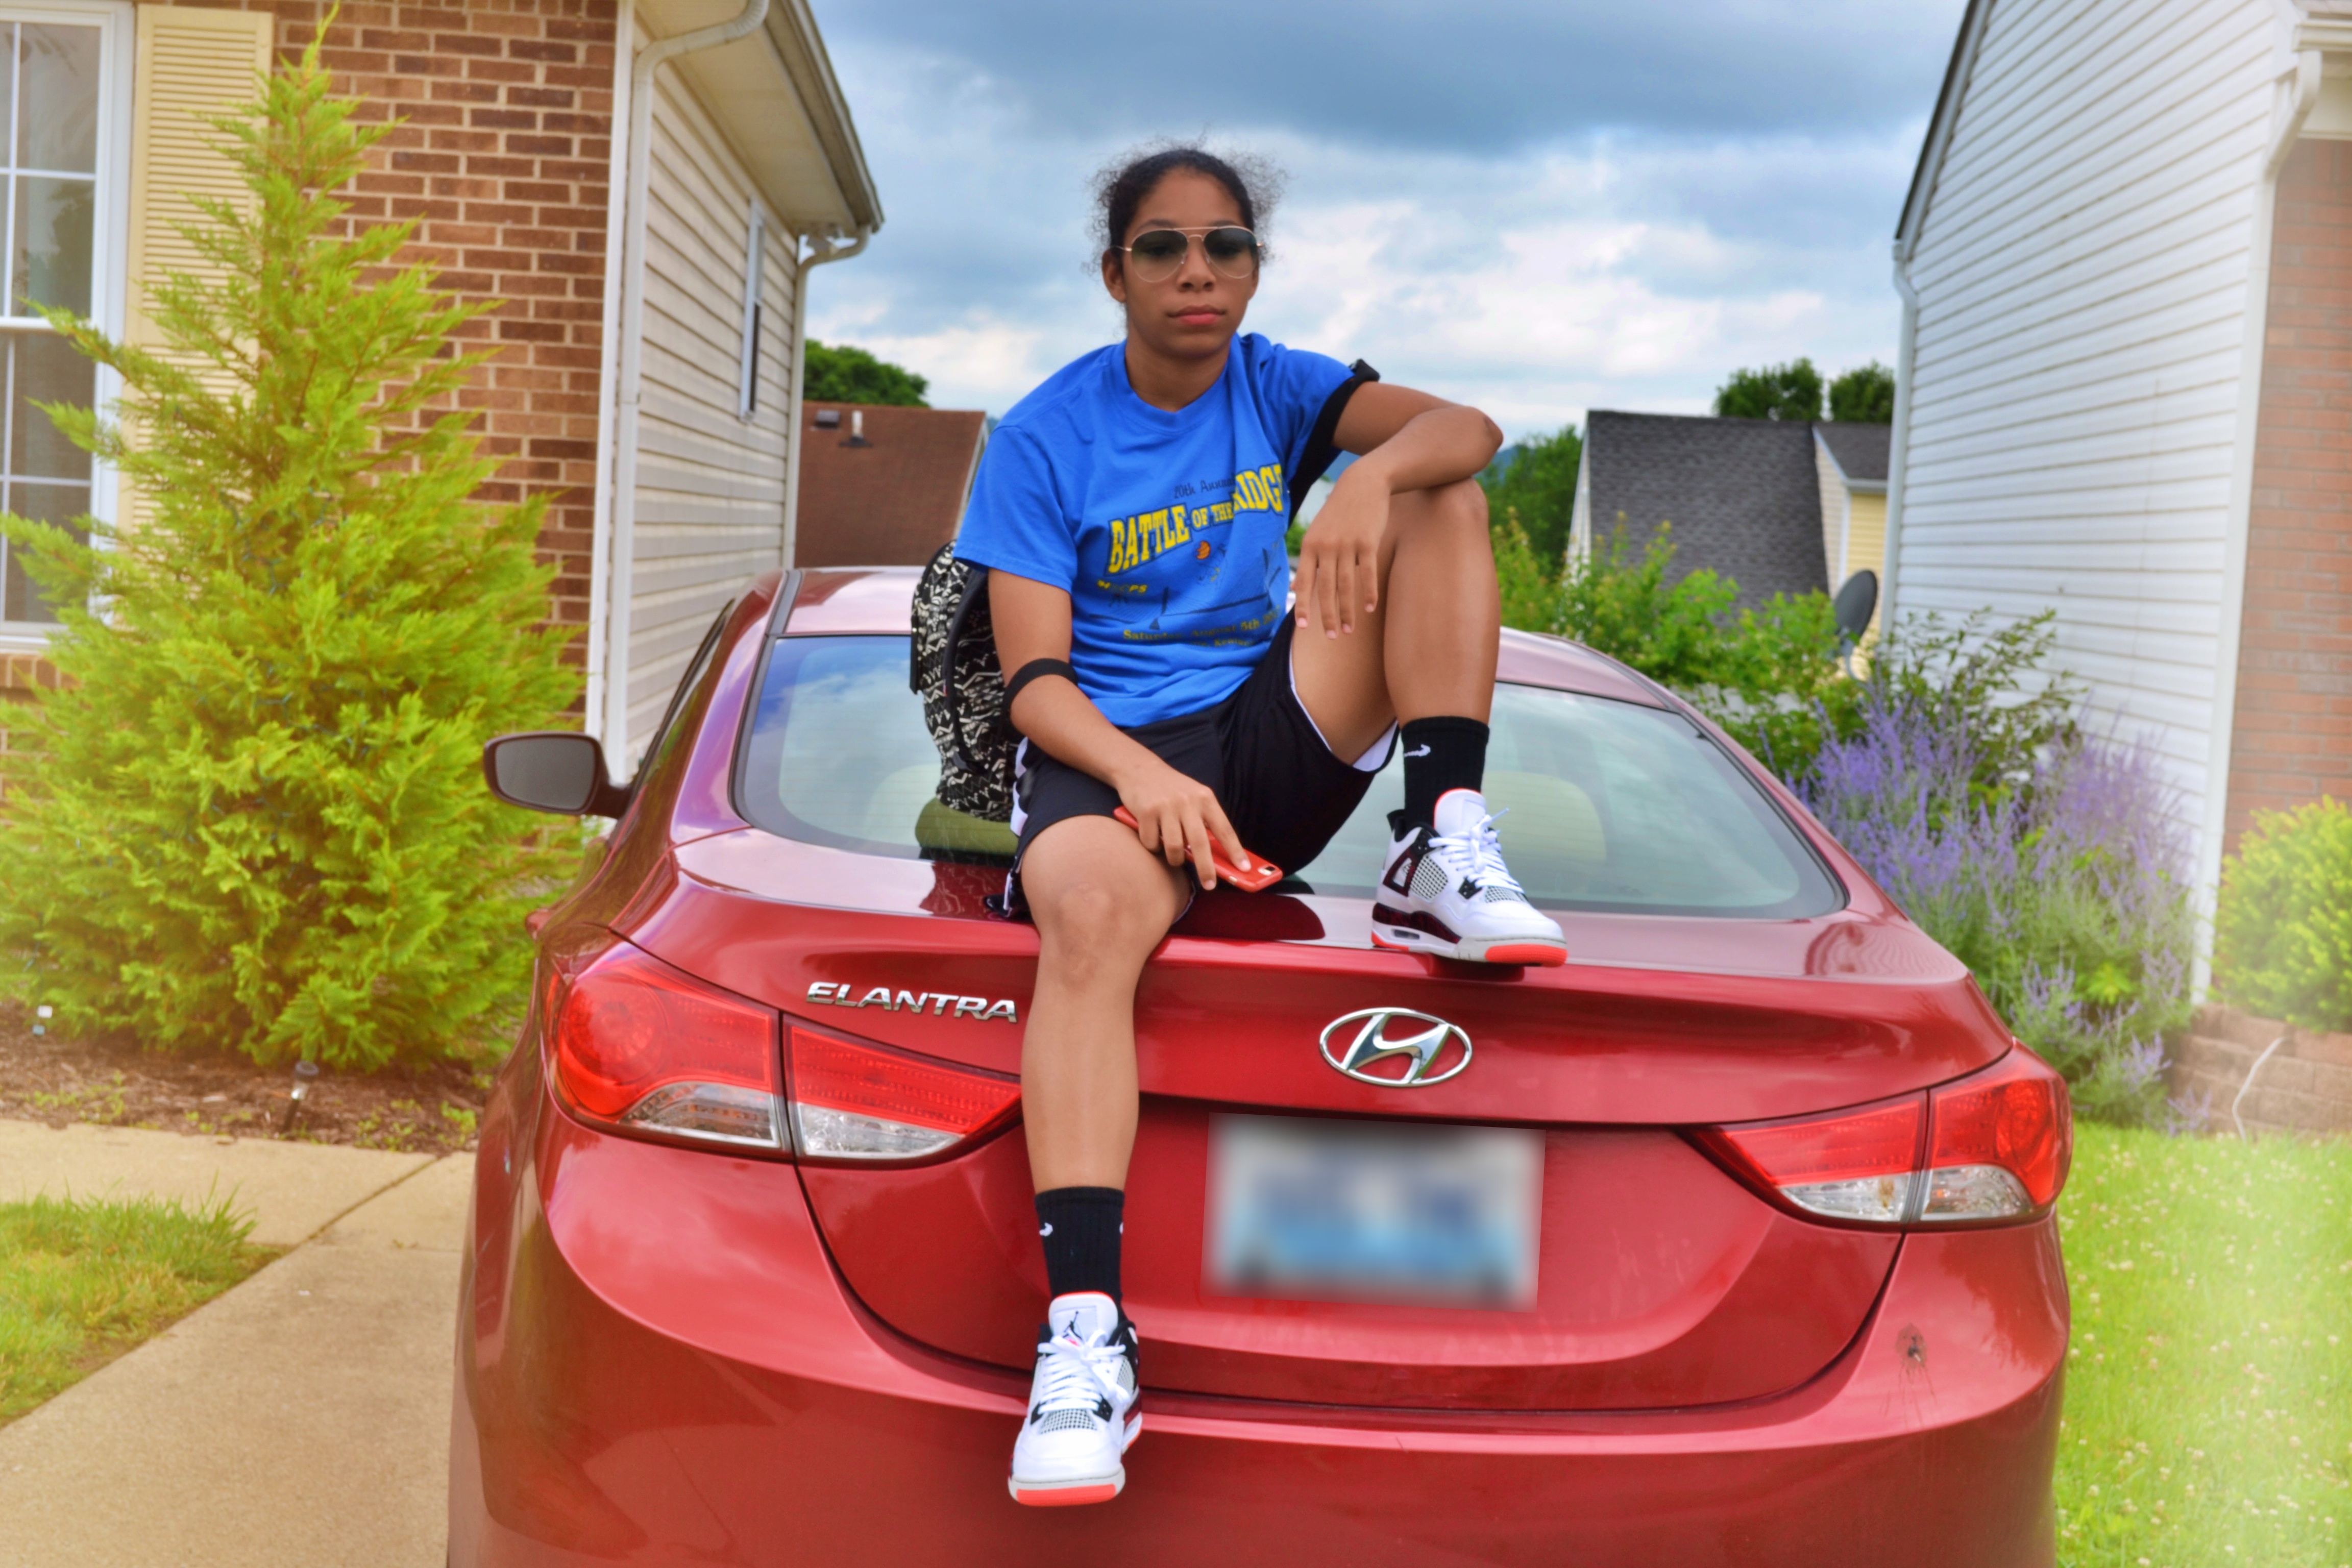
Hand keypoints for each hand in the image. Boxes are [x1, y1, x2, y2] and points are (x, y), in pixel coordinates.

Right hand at [1115, 758, 1249, 889]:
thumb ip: (1204, 820)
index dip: (1235, 851)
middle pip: (1200, 843)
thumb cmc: (1171, 788)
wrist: (1140, 768)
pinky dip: (1152, 847)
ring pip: (1174, 847)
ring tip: (1173, 856)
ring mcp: (1166, 806)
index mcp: (1205, 799)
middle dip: (1206, 868)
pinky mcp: (1146, 811)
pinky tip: (1152, 838)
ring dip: (1174, 858)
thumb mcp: (1194, 796)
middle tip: (1210, 885)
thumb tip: (1214, 855)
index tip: (1244, 869)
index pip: (1224, 829)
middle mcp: (1187, 802)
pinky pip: (1151, 842)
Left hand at [1292, 467, 1388, 637]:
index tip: (1303, 628)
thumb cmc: (1339, 513)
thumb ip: (1309, 561)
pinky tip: (1370, 609)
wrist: (1362, 484)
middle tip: (1332, 636)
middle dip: (1327, 616)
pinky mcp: (1367, 542)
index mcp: (1310, 546)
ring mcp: (1347, 544)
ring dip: (1348, 611)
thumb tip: (1297, 588)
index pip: (1305, 582)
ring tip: (1349, 630)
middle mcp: (1326, 546)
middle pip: (1325, 589)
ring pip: (1346, 585)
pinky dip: (1368, 593)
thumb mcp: (1318, 534)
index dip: (1304, 606)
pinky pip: (1367, 573)